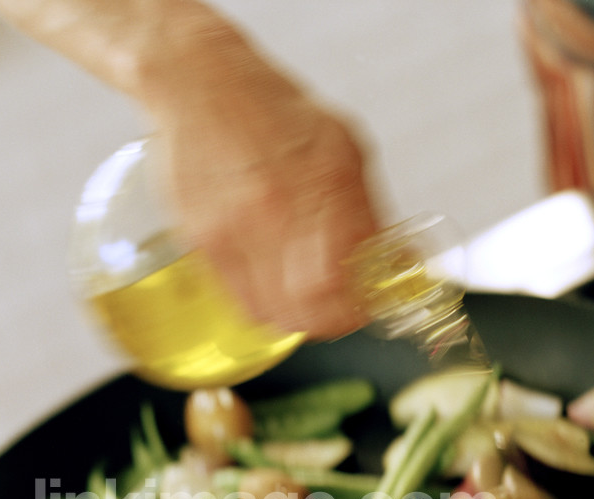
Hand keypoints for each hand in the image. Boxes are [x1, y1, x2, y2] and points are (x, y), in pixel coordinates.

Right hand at [156, 85, 380, 339]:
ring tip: (307, 299)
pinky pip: (242, 300)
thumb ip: (367, 209)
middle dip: (332, 320)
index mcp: (324, 179)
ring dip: (298, 318)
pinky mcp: (205, 242)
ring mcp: (236, 230)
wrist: (200, 84)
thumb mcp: (342, 146)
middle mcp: (277, 209)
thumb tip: (393, 261)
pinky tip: (274, 285)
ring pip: (275, 314)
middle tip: (340, 311)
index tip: (366, 304)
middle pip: (311, 309)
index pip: (347, 279)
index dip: (360, 307)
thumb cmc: (271, 111)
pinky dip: (265, 305)